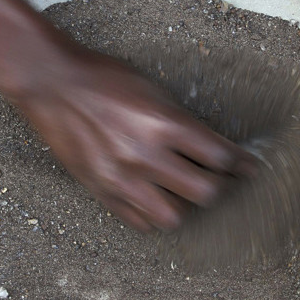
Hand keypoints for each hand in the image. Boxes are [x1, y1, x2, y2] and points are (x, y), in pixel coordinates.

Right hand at [5, 47, 250, 231]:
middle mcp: (146, 154)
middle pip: (206, 192)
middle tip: (219, 181)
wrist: (50, 82)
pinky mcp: (101, 190)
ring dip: (184, 206)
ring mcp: (122, 177)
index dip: (241, 164)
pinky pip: (138, 222)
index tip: (249, 168)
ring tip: (182, 194)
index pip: (220, 157)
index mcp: (164, 122)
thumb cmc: (102, 77)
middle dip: (219, 187)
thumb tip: (210, 146)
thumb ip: (179, 120)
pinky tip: (153, 200)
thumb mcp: (151, 89)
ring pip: (174, 217)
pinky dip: (151, 215)